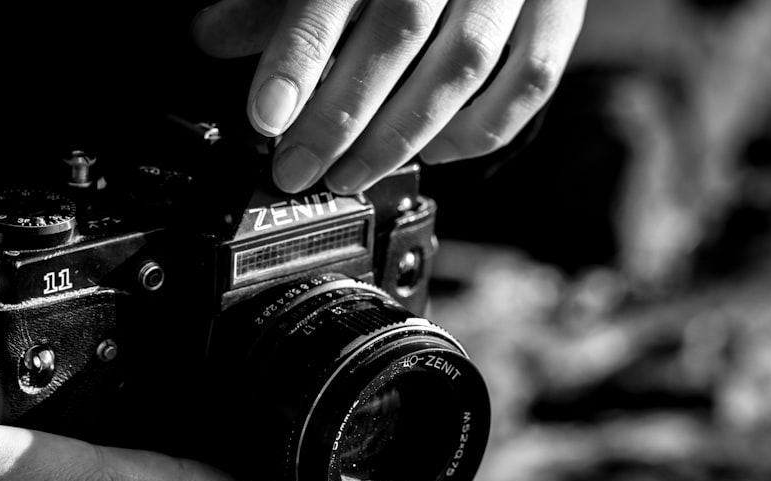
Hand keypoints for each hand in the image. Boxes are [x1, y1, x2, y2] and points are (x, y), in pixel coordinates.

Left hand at [192, 0, 586, 192]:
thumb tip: (211, 36)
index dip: (298, 59)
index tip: (266, 118)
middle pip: (397, 34)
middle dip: (340, 117)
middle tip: (297, 170)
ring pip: (463, 66)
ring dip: (400, 135)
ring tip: (350, 175)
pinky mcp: (559, 9)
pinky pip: (530, 81)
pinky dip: (481, 130)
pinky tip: (435, 153)